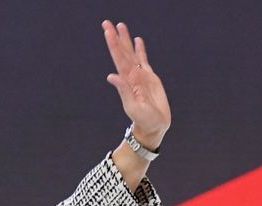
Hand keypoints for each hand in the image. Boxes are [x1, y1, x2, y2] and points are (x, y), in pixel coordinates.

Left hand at [102, 20, 170, 146]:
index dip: (113, 44)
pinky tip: (137, 41)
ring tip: (121, 26)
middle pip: (123, 52)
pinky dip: (140, 50)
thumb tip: (111, 76)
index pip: (118, 58)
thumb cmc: (144, 120)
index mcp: (127, 80)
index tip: (108, 31)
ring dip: (126, 40)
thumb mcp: (132, 106)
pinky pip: (144, 60)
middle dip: (116, 37)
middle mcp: (132, 75)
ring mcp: (141, 75)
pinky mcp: (151, 78)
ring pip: (132, 53)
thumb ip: (123, 90)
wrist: (154, 126)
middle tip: (108, 22)